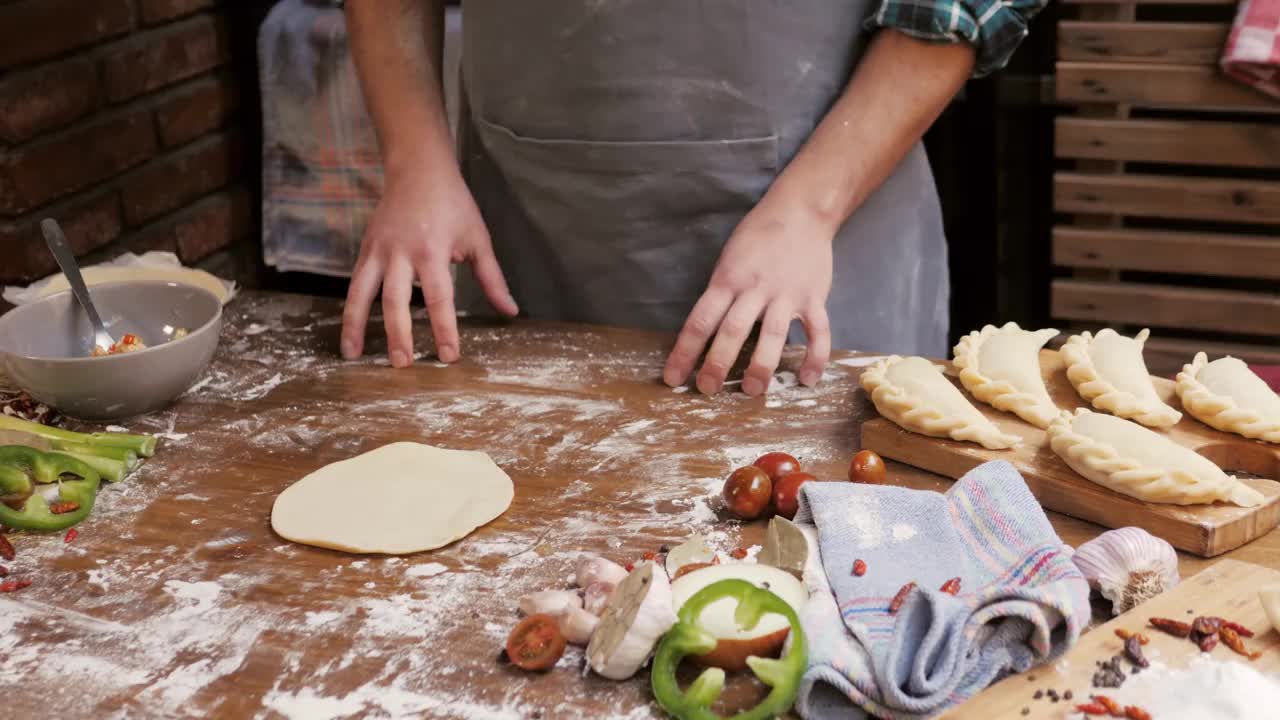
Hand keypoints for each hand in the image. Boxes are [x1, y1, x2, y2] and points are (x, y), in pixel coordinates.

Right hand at [340, 164, 518, 365]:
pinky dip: (350, 310)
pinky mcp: (365, 249)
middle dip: (399, 334)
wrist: (418, 167)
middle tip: (402, 365)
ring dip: (357, 326)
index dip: (444, 328)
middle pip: (396, 300)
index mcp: (433, 250)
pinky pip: (355, 284)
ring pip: (363, 293)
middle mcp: (401, 252)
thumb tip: (510, 311)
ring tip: (353, 356)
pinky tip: (350, 334)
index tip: (449, 356)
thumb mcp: (477, 238)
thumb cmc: (453, 204)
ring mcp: (378, 250)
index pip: (440, 297)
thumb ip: (491, 279)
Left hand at [662, 204, 833, 395]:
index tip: (673, 378)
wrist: (801, 211)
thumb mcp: (729, 259)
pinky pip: (818, 332)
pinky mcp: (814, 297)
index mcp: (728, 279)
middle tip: (707, 389)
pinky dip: (814, 357)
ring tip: (752, 390)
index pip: (700, 320)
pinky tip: (806, 380)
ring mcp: (787, 294)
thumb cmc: (758, 236)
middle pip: (733, 330)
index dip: (684, 352)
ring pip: (774, 334)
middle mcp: (755, 288)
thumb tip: (708, 332)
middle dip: (718, 363)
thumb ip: (721, 293)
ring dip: (762, 365)